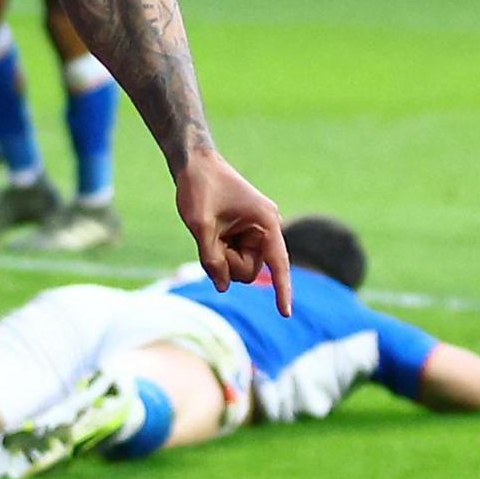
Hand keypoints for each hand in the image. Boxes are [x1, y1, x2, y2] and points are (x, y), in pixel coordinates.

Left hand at [173, 148, 291, 314]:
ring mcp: (254, 233)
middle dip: (228, 265)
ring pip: (240, 268)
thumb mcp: (200, 226)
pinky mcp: (243, 236)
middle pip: (251, 271)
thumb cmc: (200, 188)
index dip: (282, 289)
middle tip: (209, 240)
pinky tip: (210, 233)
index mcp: (266, 222)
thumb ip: (211, 259)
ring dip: (221, 258)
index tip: (285, 314)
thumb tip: (222, 287)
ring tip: (209, 232)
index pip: (278, 263)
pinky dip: (218, 254)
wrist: (194, 164)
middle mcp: (265, 229)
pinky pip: (232, 259)